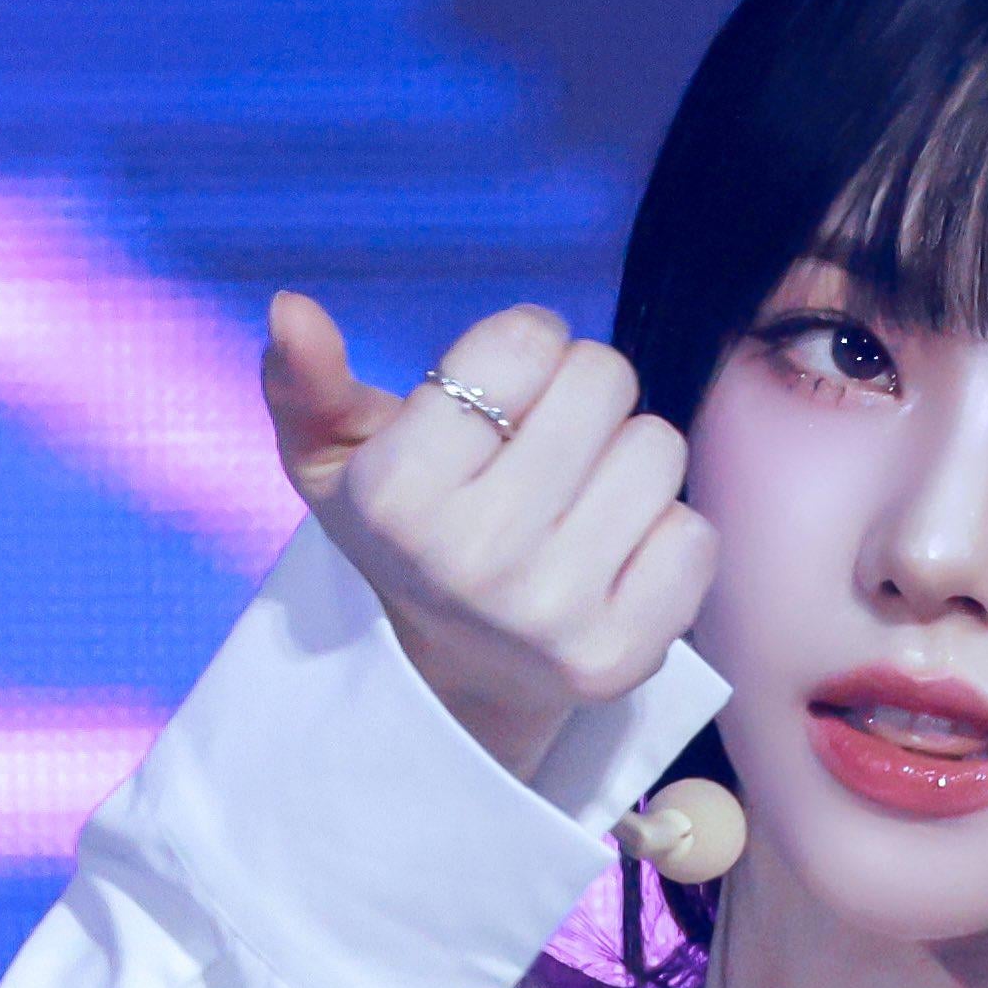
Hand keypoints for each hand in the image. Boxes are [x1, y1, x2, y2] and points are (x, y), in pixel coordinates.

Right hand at [261, 292, 718, 779]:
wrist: (459, 677)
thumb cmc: (410, 535)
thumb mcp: (335, 459)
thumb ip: (306, 382)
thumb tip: (292, 310)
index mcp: (400, 493)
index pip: (527, 338)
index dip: (522, 350)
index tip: (497, 400)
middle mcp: (475, 557)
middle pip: (604, 379)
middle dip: (580, 397)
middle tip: (543, 451)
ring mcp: (553, 614)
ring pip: (659, 448)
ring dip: (627, 461)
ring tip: (577, 504)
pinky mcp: (622, 656)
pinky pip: (695, 532)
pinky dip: (663, 535)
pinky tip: (611, 559)